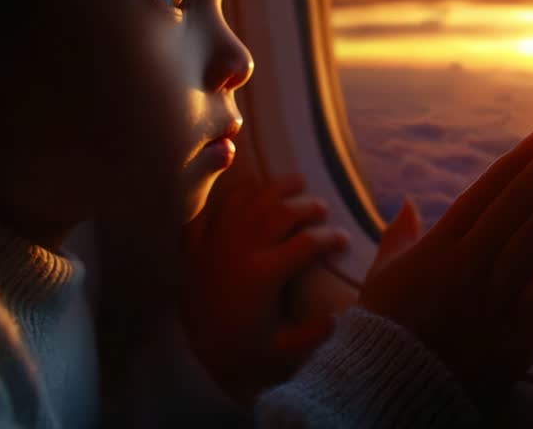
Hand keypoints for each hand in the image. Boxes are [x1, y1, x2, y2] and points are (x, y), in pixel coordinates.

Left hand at [179, 175, 348, 404]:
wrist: (188, 351)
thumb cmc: (236, 349)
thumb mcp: (279, 349)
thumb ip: (313, 334)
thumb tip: (337, 318)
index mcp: (265, 273)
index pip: (307, 243)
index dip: (330, 238)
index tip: (344, 238)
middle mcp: (242, 249)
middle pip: (281, 213)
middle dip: (307, 206)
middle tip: (322, 206)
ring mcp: (217, 241)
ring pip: (250, 200)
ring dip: (275, 189)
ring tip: (295, 182)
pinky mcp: (197, 243)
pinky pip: (217, 208)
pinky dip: (235, 194)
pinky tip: (250, 189)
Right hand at [358, 115, 532, 412]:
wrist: (388, 390)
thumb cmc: (383, 332)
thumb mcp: (381, 278)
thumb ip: (398, 237)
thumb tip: (407, 205)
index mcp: (439, 246)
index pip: (489, 191)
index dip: (523, 159)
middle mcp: (469, 262)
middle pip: (523, 199)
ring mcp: (496, 295)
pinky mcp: (520, 332)